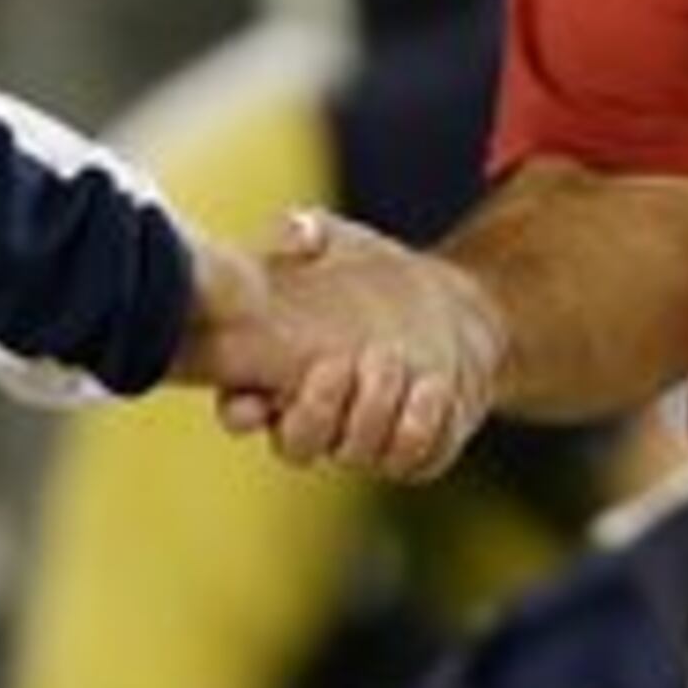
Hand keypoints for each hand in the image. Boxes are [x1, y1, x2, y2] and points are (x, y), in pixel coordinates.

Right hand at [192, 210, 497, 483]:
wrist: (449, 307)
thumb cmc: (373, 276)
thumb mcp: (340, 243)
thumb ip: (308, 230)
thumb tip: (296, 231)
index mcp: (276, 376)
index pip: (238, 410)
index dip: (240, 411)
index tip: (254, 397)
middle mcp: (316, 418)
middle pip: (296, 445)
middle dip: (316, 410)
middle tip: (338, 363)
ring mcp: (364, 441)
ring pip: (356, 453)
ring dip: (373, 409)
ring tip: (391, 357)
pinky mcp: (414, 453)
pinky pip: (412, 457)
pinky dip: (421, 421)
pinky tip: (432, 382)